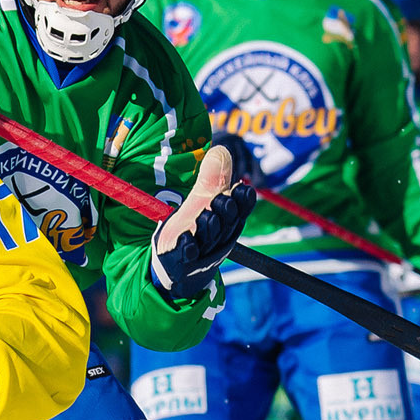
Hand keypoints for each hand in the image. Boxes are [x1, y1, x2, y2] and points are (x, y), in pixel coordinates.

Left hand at [148, 136, 255, 302]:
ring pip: (209, 236)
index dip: (243, 200)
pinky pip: (186, 253)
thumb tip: (221, 150)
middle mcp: (219, 236)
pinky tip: (185, 239)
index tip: (242, 189)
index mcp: (228, 221)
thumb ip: (211, 180)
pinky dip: (186, 246)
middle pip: (227, 221)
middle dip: (225, 209)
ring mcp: (201, 251)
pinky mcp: (181, 261)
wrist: (176, 269)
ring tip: (205, 216)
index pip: (241, 208)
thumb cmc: (193, 232)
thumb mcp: (202, 203)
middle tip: (221, 199)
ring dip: (208, 225)